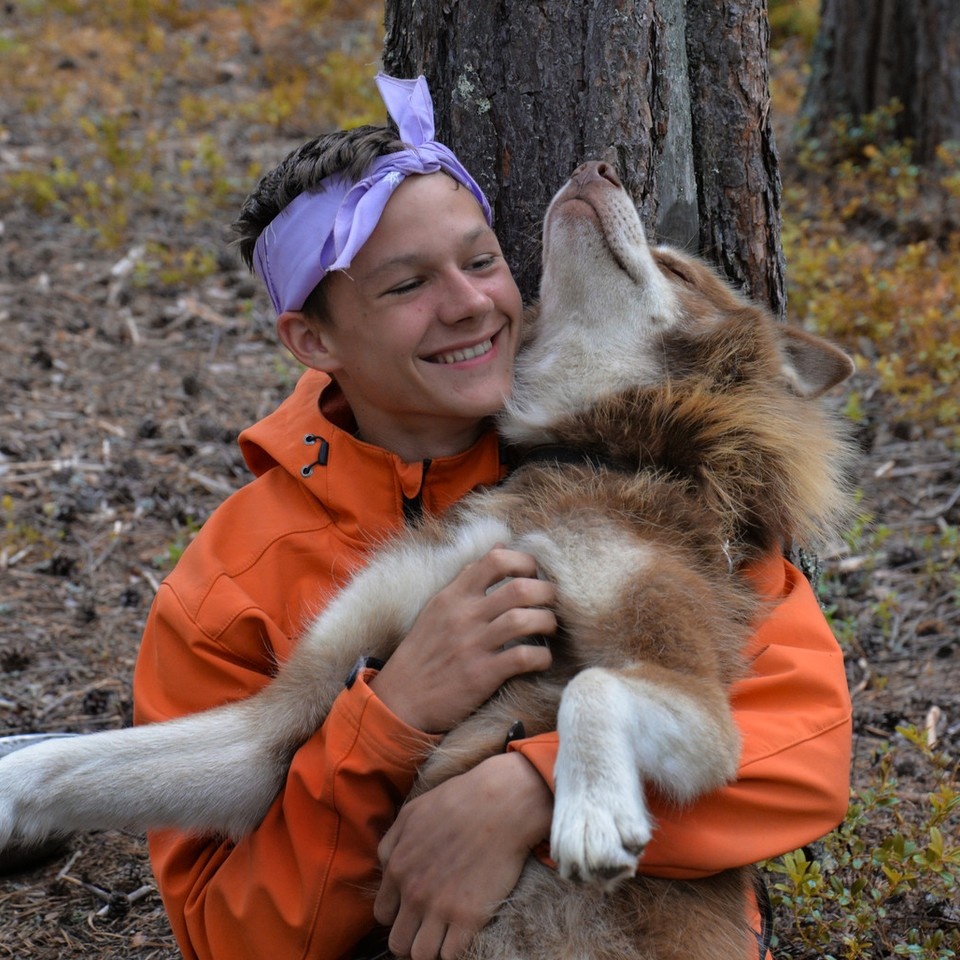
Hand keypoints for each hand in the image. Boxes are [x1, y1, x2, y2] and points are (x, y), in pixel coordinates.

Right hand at [369, 547, 555, 732]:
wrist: (400, 699)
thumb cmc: (424, 651)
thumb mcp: (438, 607)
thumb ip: (469, 578)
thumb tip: (499, 546)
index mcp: (454, 596)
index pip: (495, 560)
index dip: (524, 562)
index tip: (533, 574)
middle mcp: (464, 616)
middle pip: (519, 589)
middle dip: (546, 592)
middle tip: (551, 602)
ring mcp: (473, 645)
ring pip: (524, 620)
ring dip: (547, 622)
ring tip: (549, 627)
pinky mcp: (481, 675)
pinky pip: (523, 657)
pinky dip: (541, 656)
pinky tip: (541, 658)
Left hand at [374, 752, 552, 959]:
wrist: (499, 803)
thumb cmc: (457, 801)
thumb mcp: (411, 812)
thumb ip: (391, 843)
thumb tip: (385, 868)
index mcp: (397, 868)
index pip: (383, 915)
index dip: (398, 914)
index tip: (414, 910)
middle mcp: (413, 893)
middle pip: (399, 942)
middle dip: (411, 937)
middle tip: (429, 927)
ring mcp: (440, 908)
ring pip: (421, 955)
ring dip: (432, 947)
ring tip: (446, 933)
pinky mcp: (469, 917)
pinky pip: (451, 955)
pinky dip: (455, 949)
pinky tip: (464, 931)